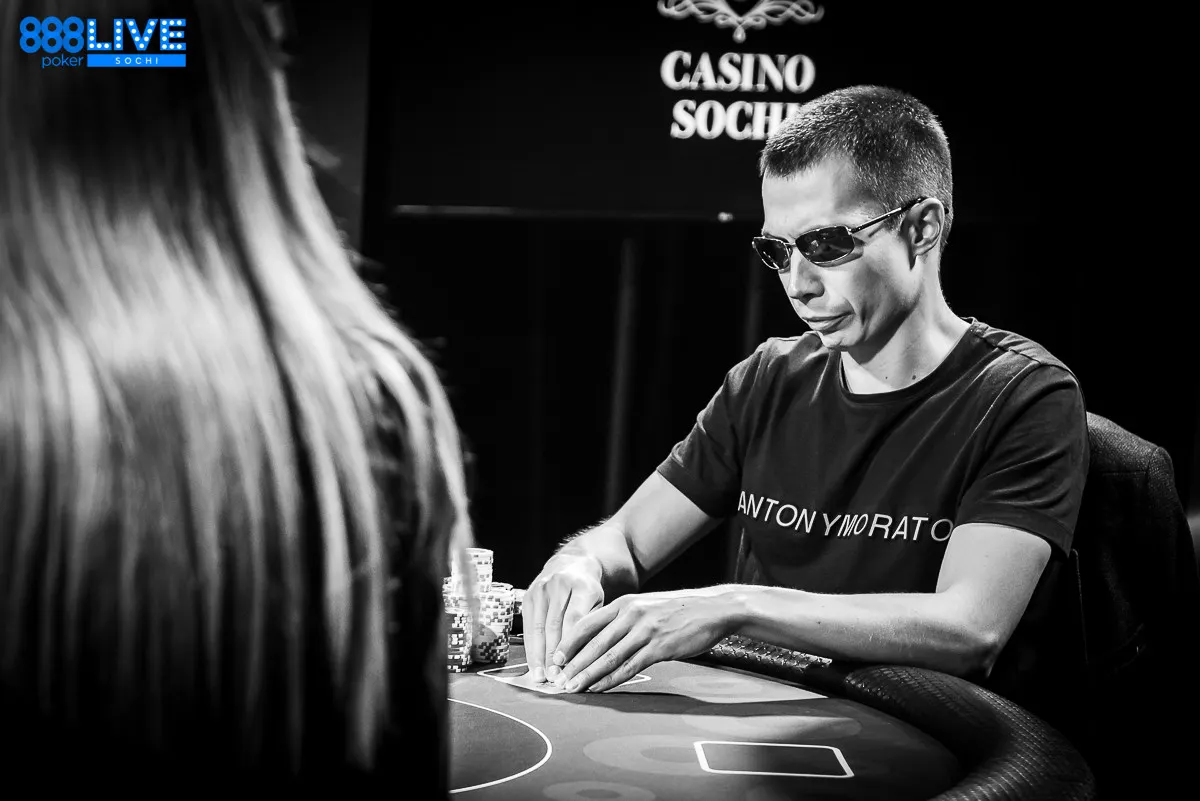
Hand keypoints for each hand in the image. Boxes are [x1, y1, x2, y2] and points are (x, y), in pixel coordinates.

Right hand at [522, 555, 604, 683]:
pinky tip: (533, 663)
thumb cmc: (588, 593)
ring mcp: (542, 589)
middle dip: (552, 655)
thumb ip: (593, 629)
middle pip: (554, 625)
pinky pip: (528, 625)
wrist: (571, 565)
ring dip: (538, 654)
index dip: (570, 645)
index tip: (568, 667)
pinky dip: (530, 646)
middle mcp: (560, 585)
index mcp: (583, 587)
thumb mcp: (599, 605)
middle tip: (554, 678)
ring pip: (538, 627)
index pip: (574, 619)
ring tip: (541, 676)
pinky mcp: (529, 595)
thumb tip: (585, 663)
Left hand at [549, 589, 738, 692]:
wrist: (714, 609)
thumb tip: (602, 637)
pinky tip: (599, 689)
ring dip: (587, 675)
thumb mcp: (647, 606)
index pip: (588, 623)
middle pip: (594, 643)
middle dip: (573, 664)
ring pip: (608, 656)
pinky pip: (629, 666)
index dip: (569, 642)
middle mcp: (631, 614)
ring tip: (572, 688)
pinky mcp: (659, 647)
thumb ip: (625, 618)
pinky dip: (611, 680)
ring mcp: (645, 630)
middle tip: (557, 681)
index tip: (555, 658)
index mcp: (625, 603)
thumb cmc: (681, 611)